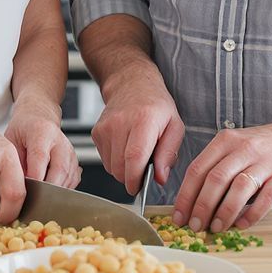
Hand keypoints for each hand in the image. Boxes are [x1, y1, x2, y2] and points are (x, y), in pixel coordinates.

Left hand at [5, 99, 81, 189]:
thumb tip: (19, 186)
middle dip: (45, 190)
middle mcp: (60, 142)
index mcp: (41, 132)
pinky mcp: (75, 161)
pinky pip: (72, 181)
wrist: (39, 115)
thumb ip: (15, 161)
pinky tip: (50, 189)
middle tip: (32, 201)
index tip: (25, 192)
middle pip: (59, 171)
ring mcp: (70, 152)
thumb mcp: (11, 139)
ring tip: (39, 198)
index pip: (41, 158)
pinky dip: (62, 190)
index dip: (34, 178)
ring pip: (67, 179)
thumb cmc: (23, 128)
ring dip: (54, 192)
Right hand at [91, 69, 185, 194]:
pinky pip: (105, 160)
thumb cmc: (156, 106)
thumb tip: (160, 178)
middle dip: (132, 178)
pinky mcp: (97, 132)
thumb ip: (169, 153)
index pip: (134, 157)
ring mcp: (105, 127)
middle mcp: (121, 122)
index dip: (135, 179)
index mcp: (144, 120)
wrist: (132, 84)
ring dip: (124, 170)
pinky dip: (115, 161)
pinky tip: (125, 148)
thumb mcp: (175, 126)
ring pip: (111, 167)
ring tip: (136, 155)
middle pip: (120, 167)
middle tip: (144, 170)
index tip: (140, 188)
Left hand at [171, 118, 271, 232]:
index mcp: (226, 141)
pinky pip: (266, 198)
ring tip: (217, 228)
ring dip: (225, 212)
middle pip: (215, 179)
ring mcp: (265, 162)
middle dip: (201, 206)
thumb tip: (194, 200)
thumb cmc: (265, 147)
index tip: (178, 216)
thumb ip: (217, 166)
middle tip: (195, 226)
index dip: (185, 195)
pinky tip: (242, 225)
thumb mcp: (236, 145)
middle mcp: (243, 148)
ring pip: (239, 188)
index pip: (198, 168)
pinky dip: (252, 214)